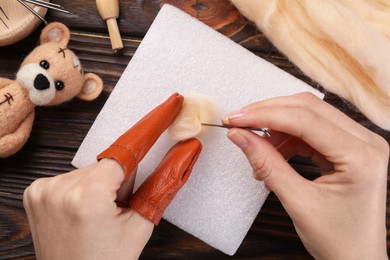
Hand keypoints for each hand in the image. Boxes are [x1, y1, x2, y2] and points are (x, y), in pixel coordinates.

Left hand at [23, 93, 201, 259]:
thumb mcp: (140, 224)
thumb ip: (163, 184)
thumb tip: (186, 153)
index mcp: (88, 196)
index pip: (128, 150)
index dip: (151, 127)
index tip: (168, 106)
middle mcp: (59, 187)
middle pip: (108, 164)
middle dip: (120, 180)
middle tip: (118, 208)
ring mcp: (43, 189)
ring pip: (91, 170)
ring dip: (102, 184)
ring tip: (99, 214)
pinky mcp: (36, 190)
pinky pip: (72, 176)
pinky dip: (84, 188)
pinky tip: (83, 212)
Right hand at [223, 93, 388, 258]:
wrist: (356, 259)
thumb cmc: (338, 240)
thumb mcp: (298, 202)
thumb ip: (267, 164)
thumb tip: (240, 136)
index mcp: (361, 156)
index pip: (305, 120)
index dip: (265, 115)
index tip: (236, 119)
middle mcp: (366, 141)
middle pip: (308, 108)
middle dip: (268, 113)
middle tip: (239, 123)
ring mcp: (358, 143)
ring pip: (308, 116)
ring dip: (276, 128)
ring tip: (258, 152)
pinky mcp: (347, 148)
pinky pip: (311, 131)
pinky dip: (286, 140)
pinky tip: (273, 157)